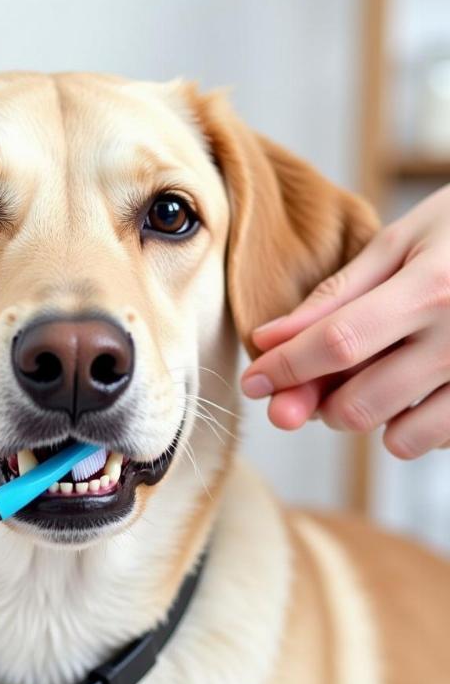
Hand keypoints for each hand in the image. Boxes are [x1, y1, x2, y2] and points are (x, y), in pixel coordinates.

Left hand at [241, 184, 449, 458]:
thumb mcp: (405, 241)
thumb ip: (336, 293)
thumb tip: (269, 338)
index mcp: (432, 288)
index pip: (336, 342)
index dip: (285, 368)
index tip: (253, 382)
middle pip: (359, 404)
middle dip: (318, 403)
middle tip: (310, 383)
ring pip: (398, 438)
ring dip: (366, 418)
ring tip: (373, 379)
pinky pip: (440, 442)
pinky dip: (412, 427)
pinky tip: (416, 390)